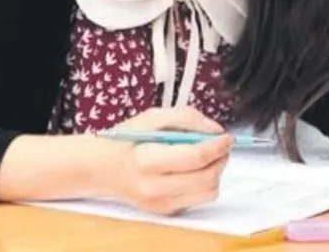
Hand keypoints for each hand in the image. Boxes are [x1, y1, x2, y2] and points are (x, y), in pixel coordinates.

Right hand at [101, 107, 231, 214]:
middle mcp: (154, 186)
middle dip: (221, 159)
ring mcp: (160, 202)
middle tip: (220, 146)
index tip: (226, 137)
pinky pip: (198, 199)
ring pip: (208, 192)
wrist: (102, 167)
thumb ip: (185, 117)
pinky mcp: (165, 211)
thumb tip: (214, 129)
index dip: (217, 146)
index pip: (195, 157)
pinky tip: (189, 170)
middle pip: (206, 178)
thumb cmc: (125, 140)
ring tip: (205, 158)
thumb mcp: (150, 117)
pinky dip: (202, 183)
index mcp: (147, 160)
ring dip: (214, 173)